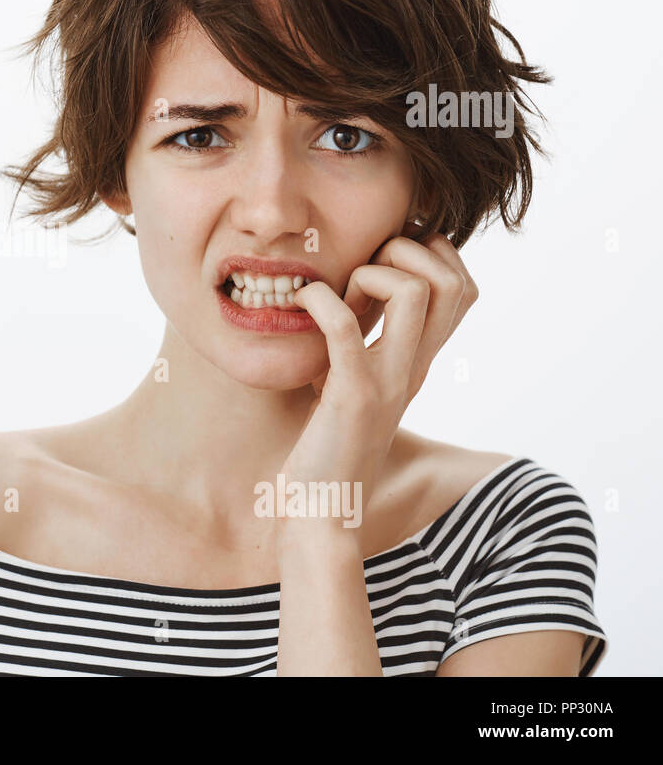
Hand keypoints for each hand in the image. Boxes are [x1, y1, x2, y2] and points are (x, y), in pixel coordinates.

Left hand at [279, 221, 479, 517]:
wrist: (322, 513)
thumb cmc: (327, 447)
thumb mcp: (357, 383)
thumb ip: (366, 344)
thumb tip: (348, 296)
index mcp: (419, 363)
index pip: (464, 288)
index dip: (431, 256)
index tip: (382, 262)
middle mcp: (414, 368)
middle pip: (454, 281)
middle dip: (408, 251)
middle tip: (362, 270)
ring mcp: (387, 382)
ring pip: (414, 292)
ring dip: (370, 271)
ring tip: (336, 293)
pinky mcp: (350, 396)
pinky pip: (344, 327)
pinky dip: (319, 300)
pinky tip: (300, 303)